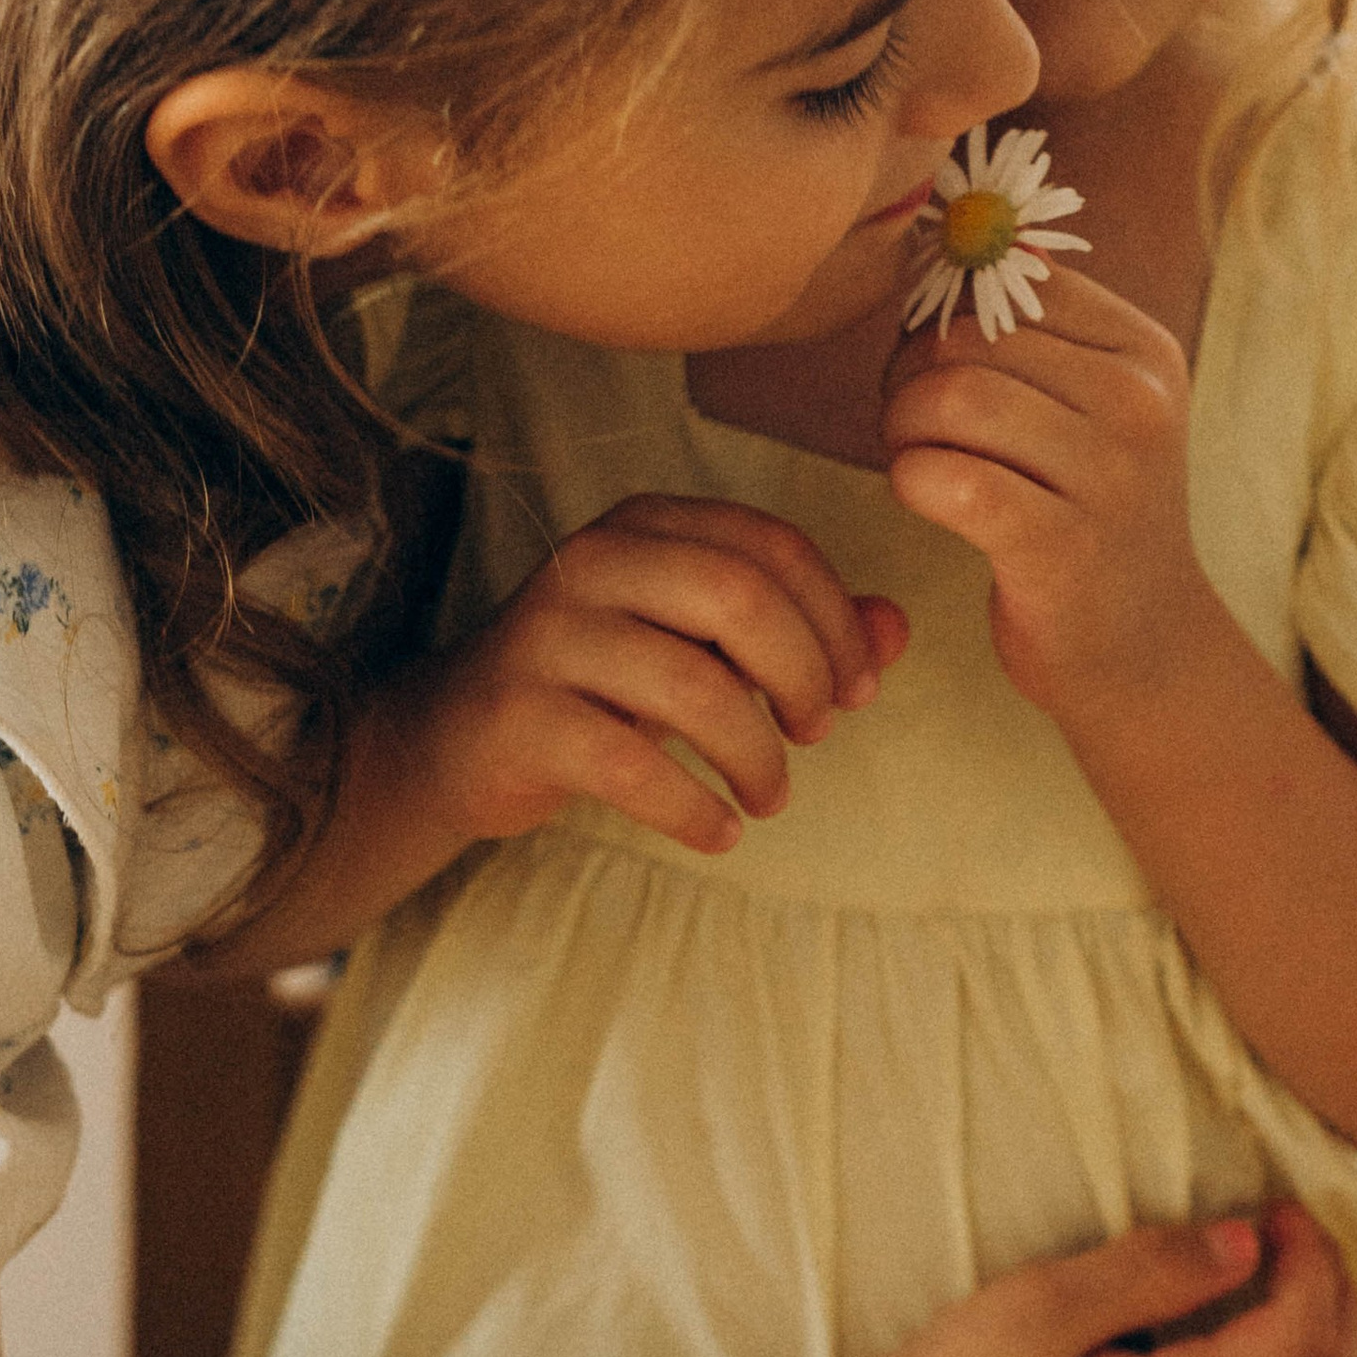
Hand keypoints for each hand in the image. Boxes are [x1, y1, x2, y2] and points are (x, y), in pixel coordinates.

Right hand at [379, 495, 905, 860]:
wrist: (457, 738)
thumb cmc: (603, 685)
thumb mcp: (700, 645)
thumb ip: (801, 628)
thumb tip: (898, 628)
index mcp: (644, 525)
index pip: (771, 546)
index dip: (835, 620)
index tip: (857, 688)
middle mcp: (590, 561)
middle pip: (739, 598)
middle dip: (803, 676)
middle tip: (816, 733)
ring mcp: (547, 637)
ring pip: (692, 688)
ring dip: (757, 756)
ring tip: (769, 794)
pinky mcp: (518, 717)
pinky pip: (631, 766)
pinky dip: (694, 809)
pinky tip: (719, 831)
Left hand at [879, 269, 1217, 719]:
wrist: (1142, 648)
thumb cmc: (1086, 511)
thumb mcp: (1088, 407)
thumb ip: (1027, 328)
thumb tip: (942, 237)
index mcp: (1143, 351)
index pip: (1012, 276)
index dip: (944, 310)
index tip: (937, 362)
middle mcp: (1138, 403)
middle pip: (967, 336)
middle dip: (907, 373)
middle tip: (909, 420)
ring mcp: (1107, 477)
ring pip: (948, 397)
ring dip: (900, 427)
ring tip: (914, 456)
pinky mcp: (1061, 546)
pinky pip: (944, 477)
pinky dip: (910, 481)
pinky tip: (926, 497)